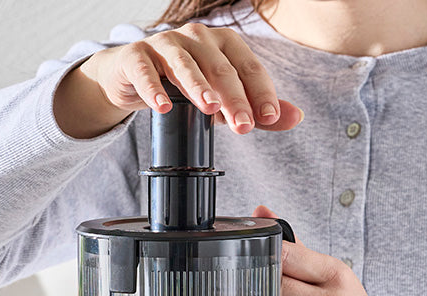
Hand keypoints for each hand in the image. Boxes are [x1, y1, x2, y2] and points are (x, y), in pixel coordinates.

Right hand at [55, 25, 302, 138]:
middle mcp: (196, 38)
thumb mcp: (222, 99)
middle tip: (244, 126)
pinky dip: (154, 89)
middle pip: (220, 68)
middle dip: (234, 98)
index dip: (260, 92)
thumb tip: (295, 117)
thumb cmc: (181, 86)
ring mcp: (165, 44)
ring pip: (185, 64)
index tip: (268, 118)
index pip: (248, 67)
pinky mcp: (136, 56)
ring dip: (198, 87)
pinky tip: (163, 108)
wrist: (131, 77)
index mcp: (223, 44)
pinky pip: (146, 71)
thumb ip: (255, 108)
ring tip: (210, 109)